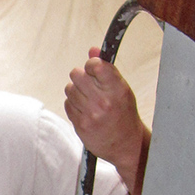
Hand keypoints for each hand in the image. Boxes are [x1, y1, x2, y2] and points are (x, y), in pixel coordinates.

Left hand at [64, 47, 148, 191]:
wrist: (126, 144)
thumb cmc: (124, 113)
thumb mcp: (121, 89)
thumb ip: (106, 69)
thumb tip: (92, 50)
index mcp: (117, 89)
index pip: (96, 65)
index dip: (91, 64)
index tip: (93, 68)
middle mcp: (104, 101)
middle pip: (77, 75)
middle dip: (80, 76)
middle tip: (88, 84)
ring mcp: (91, 114)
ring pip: (69, 89)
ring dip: (76, 91)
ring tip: (88, 99)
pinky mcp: (80, 125)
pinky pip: (68, 104)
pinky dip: (73, 104)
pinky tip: (84, 110)